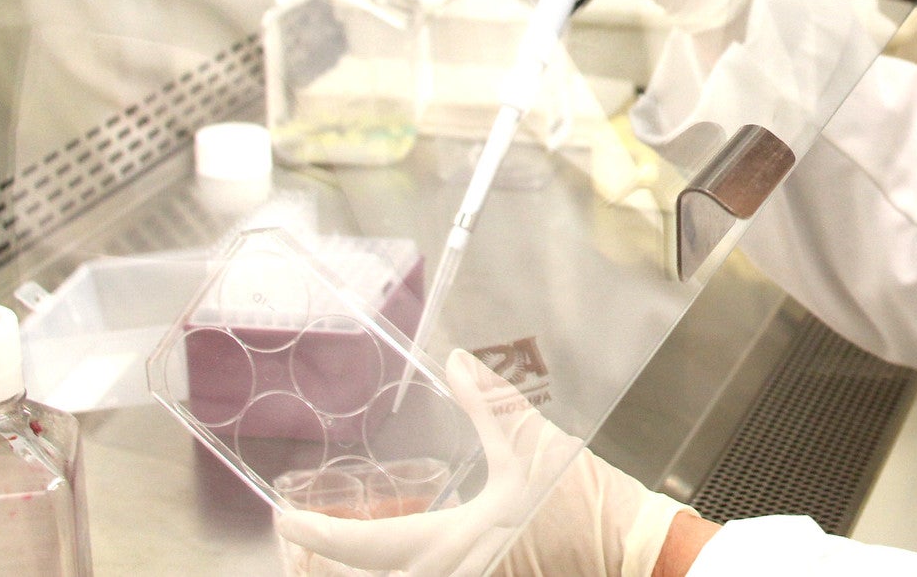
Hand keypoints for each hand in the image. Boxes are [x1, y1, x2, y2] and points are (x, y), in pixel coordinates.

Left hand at [276, 349, 691, 576]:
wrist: (633, 552)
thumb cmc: (584, 502)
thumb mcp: (536, 445)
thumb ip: (492, 401)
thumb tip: (454, 360)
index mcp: (448, 547)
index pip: (358, 548)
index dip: (312, 534)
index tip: (283, 517)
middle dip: (313, 568)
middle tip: (293, 540)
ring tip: (326, 556)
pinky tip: (386, 564)